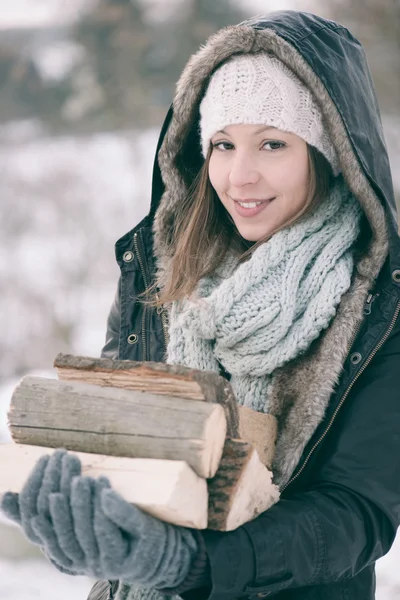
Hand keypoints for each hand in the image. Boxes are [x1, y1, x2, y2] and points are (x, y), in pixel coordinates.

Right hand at [1, 449, 197, 586]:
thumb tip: (5, 493)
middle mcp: (74, 560)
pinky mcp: (123, 559)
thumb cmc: (112, 525)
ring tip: (84, 474)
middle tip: (64, 457)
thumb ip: (50, 505)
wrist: (156, 550)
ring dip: (80, 500)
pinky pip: (107, 536)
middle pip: (55, 524)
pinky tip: (105, 486)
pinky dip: (105, 511)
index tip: (44, 459)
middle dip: (58, 485)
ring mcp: (97, 562)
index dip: (35, 487)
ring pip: (80, 531)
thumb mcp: (78, 514)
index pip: (33, 519)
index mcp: (57, 548)